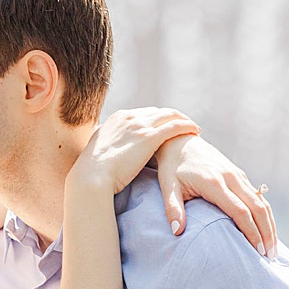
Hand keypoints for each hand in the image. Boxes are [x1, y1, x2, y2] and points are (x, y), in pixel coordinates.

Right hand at [76, 108, 199, 192]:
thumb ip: (110, 145)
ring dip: (184, 120)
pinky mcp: (149, 137)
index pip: (145, 113)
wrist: (92, 176)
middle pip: (159, 112)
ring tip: (194, 128)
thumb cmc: (94, 172)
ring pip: (170, 115)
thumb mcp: (100, 151)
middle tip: (186, 125)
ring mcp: (140, 125)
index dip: (159, 119)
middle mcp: (130, 117)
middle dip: (173, 117)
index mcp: (118, 118)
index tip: (168, 125)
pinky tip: (195, 131)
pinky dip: (187, 126)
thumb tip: (113, 151)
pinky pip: (175, 126)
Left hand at [155, 135, 276, 254]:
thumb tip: (177, 232)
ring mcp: (238, 175)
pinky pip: (259, 197)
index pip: (240, 211)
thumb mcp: (167, 186)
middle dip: (267, 233)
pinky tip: (267, 231)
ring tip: (272, 249)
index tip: (257, 251)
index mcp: (215, 182)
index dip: (251, 232)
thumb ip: (172, 209)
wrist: (180, 140)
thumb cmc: (172, 167)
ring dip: (270, 226)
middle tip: (270, 257)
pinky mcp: (240, 176)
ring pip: (262, 202)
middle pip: (258, 208)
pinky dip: (265, 216)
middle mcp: (231, 178)